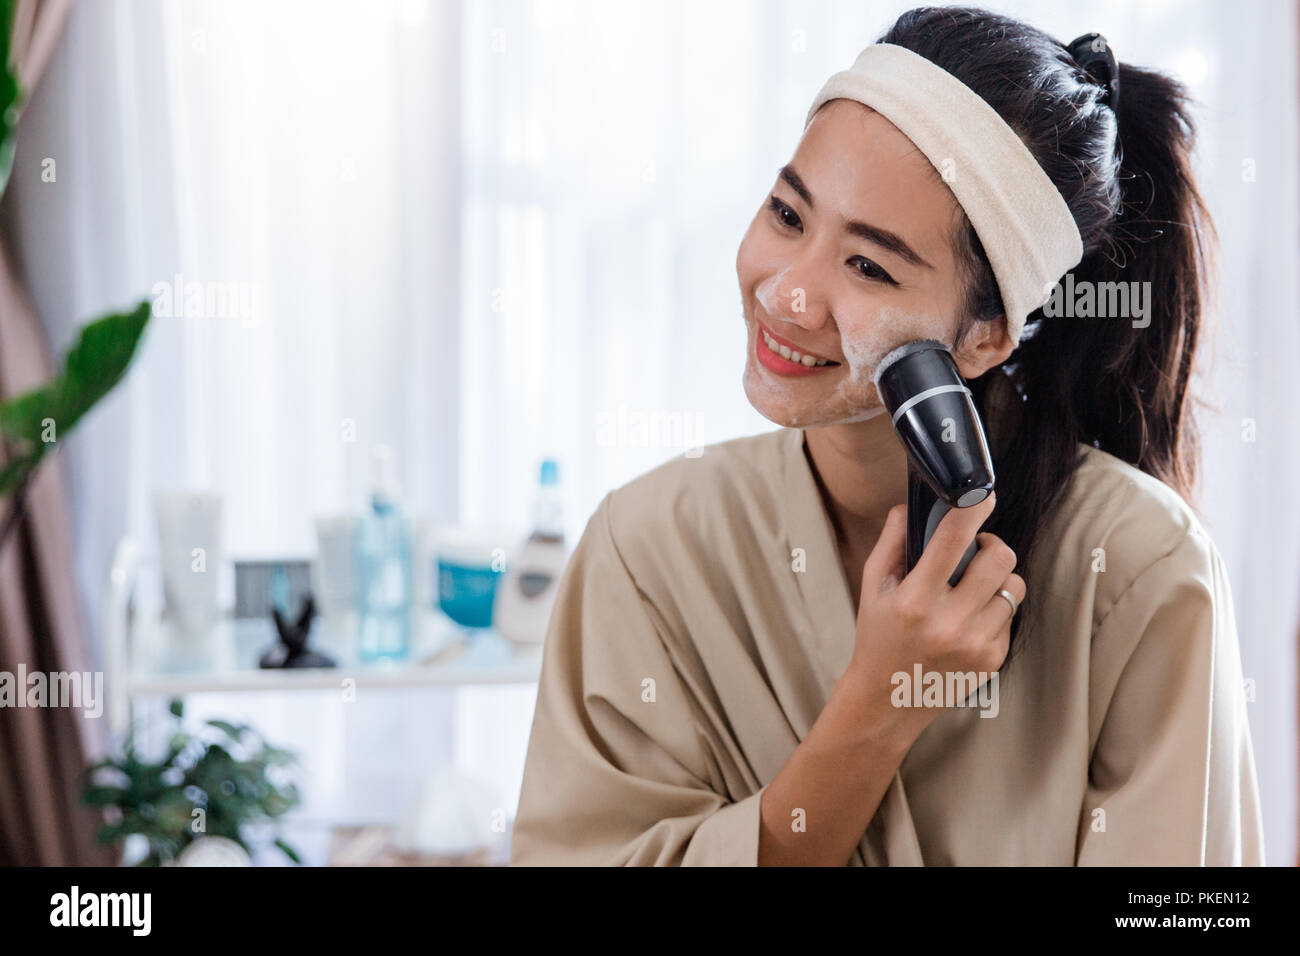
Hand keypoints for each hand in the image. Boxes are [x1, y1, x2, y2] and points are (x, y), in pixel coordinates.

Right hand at [839, 492, 1025, 743]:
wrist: (887, 701)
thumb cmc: (877, 637)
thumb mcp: (872, 587)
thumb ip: (892, 542)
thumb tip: (912, 504)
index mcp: (915, 601)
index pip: (952, 542)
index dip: (972, 510)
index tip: (981, 495)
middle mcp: (948, 623)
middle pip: (1000, 560)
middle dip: (991, 545)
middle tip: (975, 550)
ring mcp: (975, 644)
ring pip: (1013, 587)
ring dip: (996, 579)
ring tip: (973, 587)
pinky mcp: (993, 659)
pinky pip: (1010, 615)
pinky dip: (994, 609)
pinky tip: (969, 619)